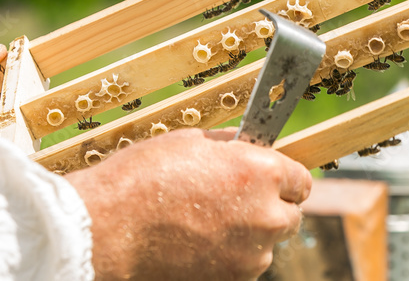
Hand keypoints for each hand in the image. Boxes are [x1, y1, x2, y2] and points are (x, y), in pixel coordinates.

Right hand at [65, 128, 312, 280]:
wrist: (107, 229)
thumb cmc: (144, 177)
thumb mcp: (192, 142)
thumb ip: (233, 148)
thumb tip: (249, 148)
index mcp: (262, 172)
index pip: (302, 180)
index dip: (284, 178)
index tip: (271, 180)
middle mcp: (265, 215)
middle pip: (290, 216)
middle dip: (271, 207)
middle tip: (238, 201)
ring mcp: (250, 255)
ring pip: (267, 245)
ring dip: (250, 235)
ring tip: (209, 223)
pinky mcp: (231, 280)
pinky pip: (244, 267)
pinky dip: (230, 257)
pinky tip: (199, 243)